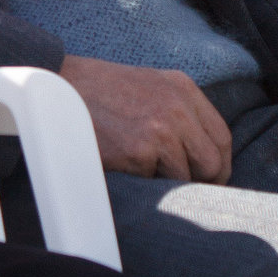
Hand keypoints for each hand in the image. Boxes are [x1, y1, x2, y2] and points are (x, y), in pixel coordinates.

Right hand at [59, 55, 231, 180]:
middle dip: (202, 182)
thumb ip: (178, 110)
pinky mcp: (139, 151)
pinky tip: (122, 165)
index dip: (219, 164)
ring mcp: (160, 130)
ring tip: (141, 171)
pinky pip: (154, 183)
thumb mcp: (149, 85)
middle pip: (212, 163)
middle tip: (185, 191)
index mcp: (182, 88)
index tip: (210, 179)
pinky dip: (141, 182)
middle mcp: (177, 107)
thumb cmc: (98, 91)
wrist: (56, 87)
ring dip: (166, 182)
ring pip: (185, 178)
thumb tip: (201, 153)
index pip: (221, 137)